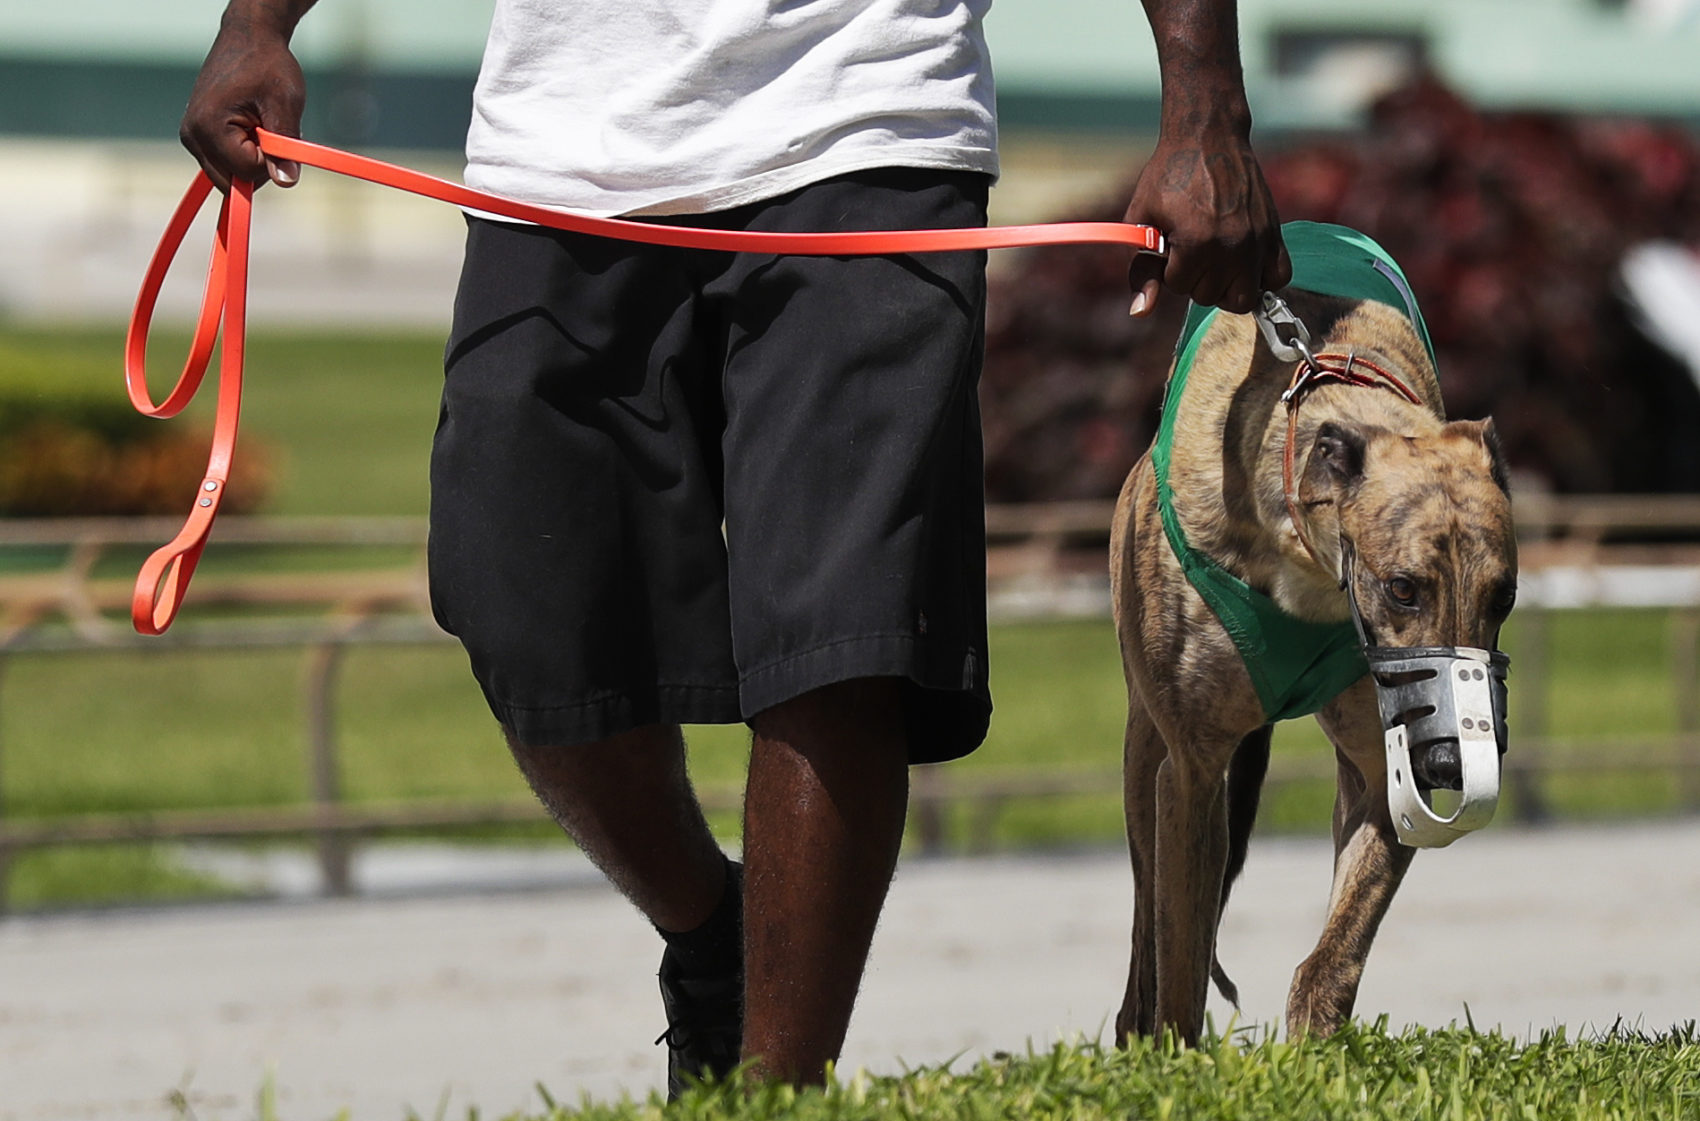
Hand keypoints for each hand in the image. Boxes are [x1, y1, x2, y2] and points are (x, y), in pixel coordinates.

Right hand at [179, 20, 306, 192]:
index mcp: (208, 126)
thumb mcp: (284, 104)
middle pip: (233, 182)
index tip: (276, 129)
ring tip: (258, 123)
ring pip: (230, 176)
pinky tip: (250, 127)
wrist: (249, 38)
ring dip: (253, 159)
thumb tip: (286, 182)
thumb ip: (284, 147)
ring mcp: (192, 138)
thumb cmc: (268, 65)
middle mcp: (192, 136)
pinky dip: (244, 154)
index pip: (247, 173)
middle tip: (267, 128)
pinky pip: (226, 165)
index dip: (272, 160)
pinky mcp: (198, 137)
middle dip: (260, 165)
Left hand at [1124, 127, 1289, 316]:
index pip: (1178, 286)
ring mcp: (1257, 241)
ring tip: (1215, 262)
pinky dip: (1263, 279)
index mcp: (1196, 243)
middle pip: (1210, 296)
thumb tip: (1141, 313)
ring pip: (1244, 298)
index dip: (1169, 268)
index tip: (1170, 244)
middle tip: (1192, 249)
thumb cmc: (1169, 177)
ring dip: (1226, 287)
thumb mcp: (1143, 220)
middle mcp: (1231, 247)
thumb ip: (1141, 269)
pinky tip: (1244, 265)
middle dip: (1195, 278)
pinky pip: (1279, 277)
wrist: (1208, 138)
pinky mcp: (1274, 233)